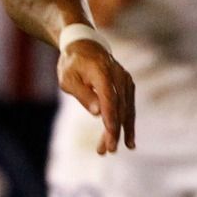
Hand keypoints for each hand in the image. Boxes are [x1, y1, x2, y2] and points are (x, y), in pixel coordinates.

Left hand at [58, 38, 135, 154]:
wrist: (85, 46)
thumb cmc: (72, 64)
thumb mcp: (68, 79)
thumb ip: (83, 94)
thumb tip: (97, 113)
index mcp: (102, 72)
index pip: (109, 98)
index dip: (111, 117)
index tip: (110, 134)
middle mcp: (118, 76)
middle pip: (119, 107)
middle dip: (114, 130)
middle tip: (108, 150)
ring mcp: (125, 80)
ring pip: (126, 109)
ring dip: (120, 131)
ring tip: (111, 149)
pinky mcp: (127, 85)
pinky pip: (129, 106)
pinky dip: (128, 123)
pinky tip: (128, 139)